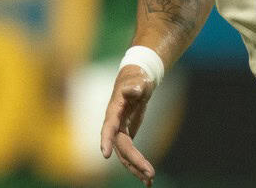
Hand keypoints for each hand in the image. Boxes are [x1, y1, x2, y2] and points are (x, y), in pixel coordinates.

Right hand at [100, 64, 155, 185]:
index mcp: (114, 111)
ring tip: (150, 182)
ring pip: (125, 155)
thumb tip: (135, 90)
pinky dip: (138, 166)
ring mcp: (120, 133)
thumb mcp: (139, 80)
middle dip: (134, 161)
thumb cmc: (137, 79)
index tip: (105, 155)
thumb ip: (136, 85)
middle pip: (122, 147)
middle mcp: (115, 125)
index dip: (106, 140)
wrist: (136, 82)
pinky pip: (131, 155)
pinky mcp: (126, 137)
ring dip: (136, 169)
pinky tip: (147, 180)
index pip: (108, 127)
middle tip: (150, 174)